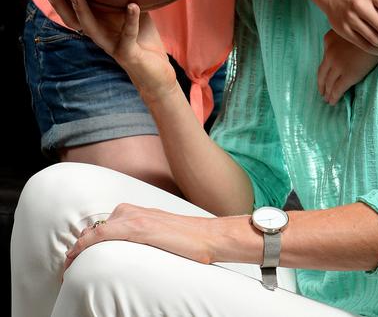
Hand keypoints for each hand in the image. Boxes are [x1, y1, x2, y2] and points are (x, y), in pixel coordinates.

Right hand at [27, 0, 175, 102]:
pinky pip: (127, 34)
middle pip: (67, 15)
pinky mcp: (126, 52)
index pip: (67, 3)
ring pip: (88, 26)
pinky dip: (131, 19)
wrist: (156, 70)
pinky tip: (132, 5)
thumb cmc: (142, 37)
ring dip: (79, 8)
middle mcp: (96, 32)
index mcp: (95, 20)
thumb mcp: (132, 8)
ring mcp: (109, 43)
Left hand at [64, 204, 221, 270]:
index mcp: (138, 212)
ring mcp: (136, 217)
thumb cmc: (188, 239)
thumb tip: (130, 249)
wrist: (208, 236)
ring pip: (96, 230)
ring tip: (69, 266)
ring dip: (79, 248)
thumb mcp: (160, 234)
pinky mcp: (140, 228)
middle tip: (69, 266)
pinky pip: (104, 233)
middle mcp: (133, 211)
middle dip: (79, 246)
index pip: (103, 225)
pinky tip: (78, 256)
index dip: (85, 241)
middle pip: (96, 227)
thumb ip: (143, 236)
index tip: (75, 257)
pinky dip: (86, 245)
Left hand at [317, 31, 377, 104]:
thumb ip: (339, 39)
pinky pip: (337, 90)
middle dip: (321, 85)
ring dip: (327, 93)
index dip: (323, 72)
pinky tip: (333, 102)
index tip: (323, 78)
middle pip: (322, 74)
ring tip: (327, 99)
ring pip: (328, 83)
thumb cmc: (367, 31)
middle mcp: (329, 53)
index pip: (323, 60)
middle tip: (322, 93)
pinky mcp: (348, 75)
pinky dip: (333, 97)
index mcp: (328, 40)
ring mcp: (337, 65)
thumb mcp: (348, 30)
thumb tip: (338, 49)